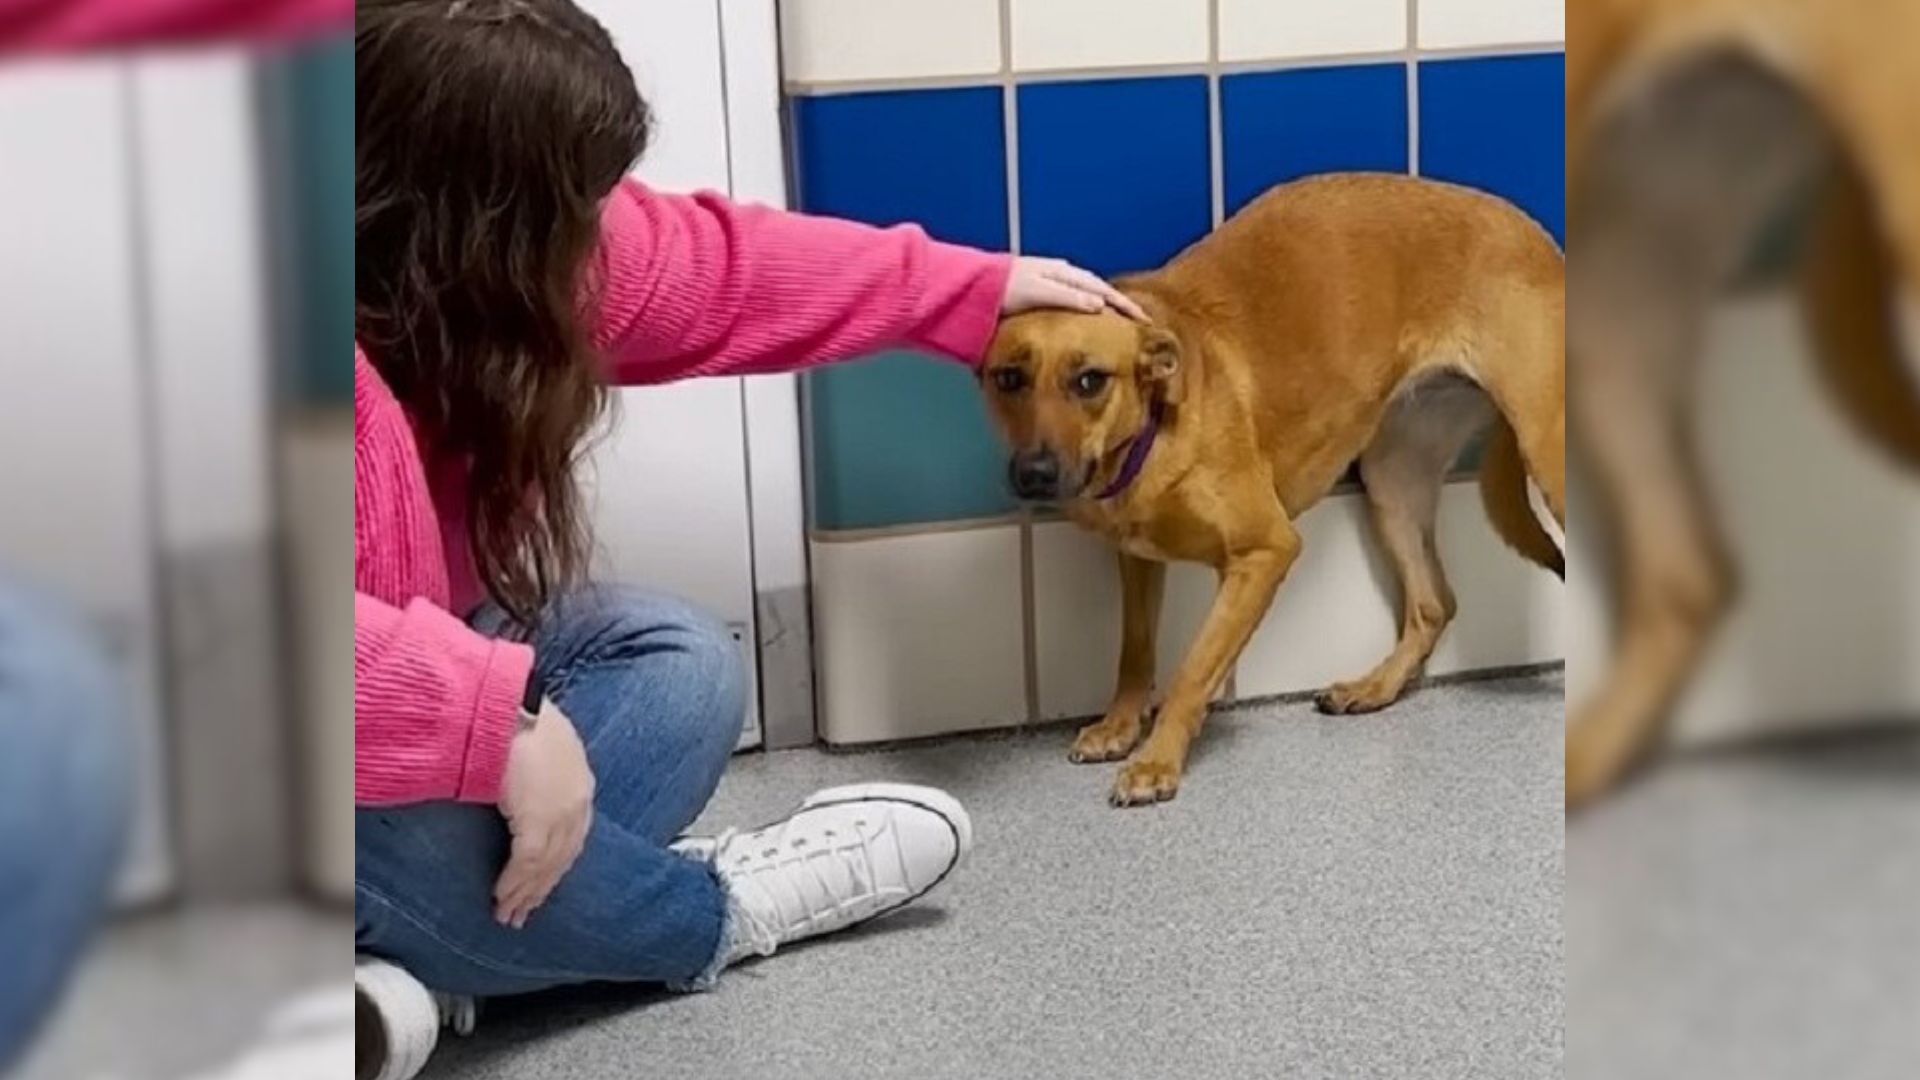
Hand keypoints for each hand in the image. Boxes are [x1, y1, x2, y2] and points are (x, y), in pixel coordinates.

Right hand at [494, 697, 593, 928]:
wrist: (507, 705)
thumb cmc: (514, 716)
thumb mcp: (538, 747)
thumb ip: (537, 774)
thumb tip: (520, 792)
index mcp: (580, 782)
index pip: (572, 836)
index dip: (555, 864)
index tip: (541, 886)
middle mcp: (578, 801)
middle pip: (562, 857)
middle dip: (541, 888)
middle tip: (523, 914)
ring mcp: (561, 812)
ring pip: (545, 866)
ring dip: (525, 894)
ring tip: (508, 915)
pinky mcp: (538, 819)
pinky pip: (526, 863)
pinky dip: (513, 884)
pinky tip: (501, 898)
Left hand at [1001, 257, 1146, 320]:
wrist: (973, 286)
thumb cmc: (1004, 288)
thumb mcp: (1038, 292)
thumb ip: (1068, 298)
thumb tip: (1101, 305)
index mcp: (1064, 274)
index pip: (1104, 291)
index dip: (1125, 306)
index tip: (1144, 321)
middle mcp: (1061, 274)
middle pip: (1098, 289)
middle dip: (1119, 304)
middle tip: (1137, 322)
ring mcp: (1050, 280)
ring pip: (1086, 291)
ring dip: (1103, 304)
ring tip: (1116, 320)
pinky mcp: (1039, 289)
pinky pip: (1072, 296)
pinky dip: (1085, 304)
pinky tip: (1083, 315)